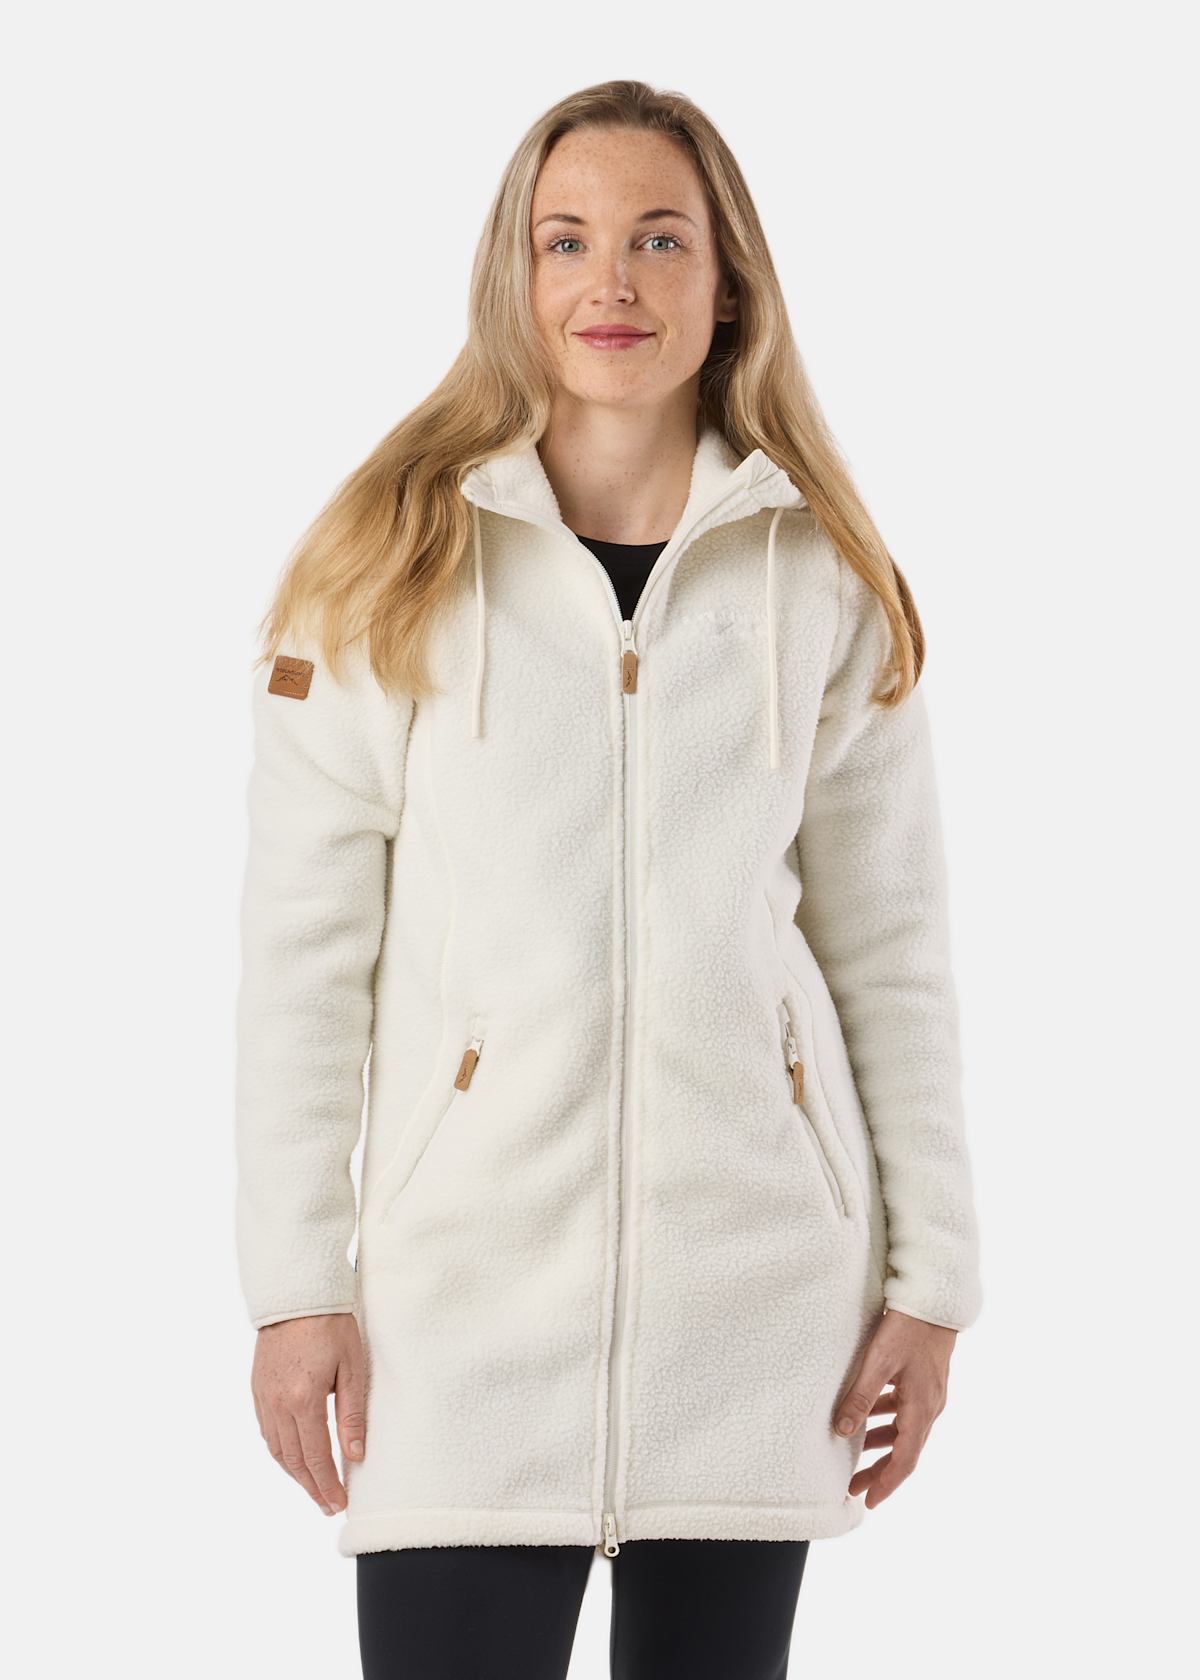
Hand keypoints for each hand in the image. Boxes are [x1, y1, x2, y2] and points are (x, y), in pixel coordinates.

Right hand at [251, 1312, 366, 1515]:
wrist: (297, 1294)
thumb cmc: (331, 1325)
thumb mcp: (352, 1366)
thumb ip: (352, 1414)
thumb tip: (355, 1455)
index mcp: (303, 1400)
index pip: (316, 1457)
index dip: (327, 1485)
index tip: (338, 1504)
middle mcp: (277, 1404)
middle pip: (294, 1460)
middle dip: (312, 1487)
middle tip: (327, 1506)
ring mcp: (264, 1397)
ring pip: (276, 1449)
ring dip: (294, 1473)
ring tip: (313, 1488)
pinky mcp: (257, 1388)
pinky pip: (267, 1431)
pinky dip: (280, 1451)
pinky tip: (293, 1457)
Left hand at [832, 1308, 956, 1507]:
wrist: (934, 1301)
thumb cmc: (907, 1329)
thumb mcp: (879, 1362)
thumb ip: (859, 1397)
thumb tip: (841, 1431)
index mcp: (922, 1409)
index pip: (906, 1460)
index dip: (887, 1483)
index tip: (869, 1501)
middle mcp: (930, 1407)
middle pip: (905, 1450)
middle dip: (879, 1471)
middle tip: (854, 1486)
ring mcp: (929, 1394)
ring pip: (905, 1431)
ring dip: (882, 1446)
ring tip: (856, 1456)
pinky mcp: (924, 1382)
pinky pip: (905, 1412)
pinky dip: (887, 1421)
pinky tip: (868, 1417)